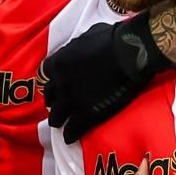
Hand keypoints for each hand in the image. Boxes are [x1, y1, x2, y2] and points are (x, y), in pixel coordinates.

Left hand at [44, 12, 173, 142]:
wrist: (129, 55)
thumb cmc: (112, 39)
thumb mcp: (87, 36)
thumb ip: (77, 47)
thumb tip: (79, 48)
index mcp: (59, 62)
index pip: (45, 74)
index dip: (52, 80)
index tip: (56, 84)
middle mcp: (60, 83)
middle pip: (50, 98)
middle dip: (54, 101)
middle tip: (60, 106)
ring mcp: (72, 101)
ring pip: (56, 117)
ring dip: (58, 120)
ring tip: (61, 125)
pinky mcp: (86, 115)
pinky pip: (72, 130)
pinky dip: (70, 135)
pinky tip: (70, 138)